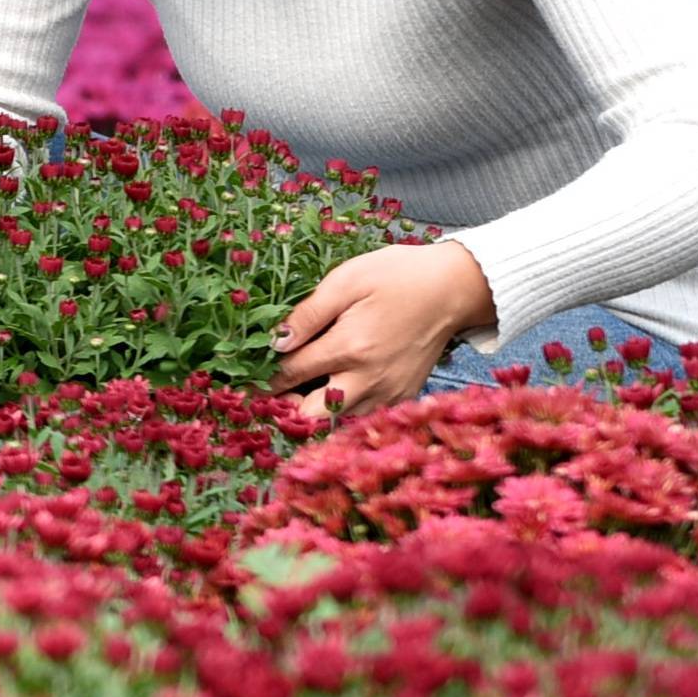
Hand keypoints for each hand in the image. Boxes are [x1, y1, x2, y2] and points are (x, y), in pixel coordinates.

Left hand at [276, 240, 495, 422]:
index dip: (262, 378)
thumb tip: (274, 342)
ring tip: (303, 384)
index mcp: (351, 348)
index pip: (291, 374)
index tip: (243, 380)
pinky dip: (345, 407)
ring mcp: (390, 392)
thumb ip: (308, 314)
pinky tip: (336, 383)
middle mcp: (371, 379)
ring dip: (316, 408)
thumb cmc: (397, 276)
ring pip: (340, 420)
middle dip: (287, 404)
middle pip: (313, 414)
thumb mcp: (346, 281)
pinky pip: (365, 415)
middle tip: (274, 385)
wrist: (454, 288)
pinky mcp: (404, 396)